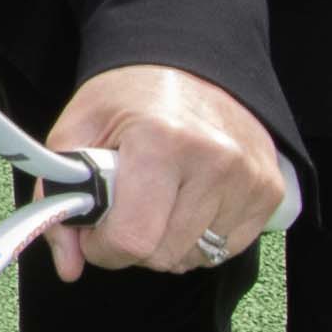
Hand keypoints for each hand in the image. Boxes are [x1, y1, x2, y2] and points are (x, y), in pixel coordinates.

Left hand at [44, 65, 292, 276]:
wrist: (190, 65)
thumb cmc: (130, 99)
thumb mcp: (77, 131)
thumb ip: (60, 198)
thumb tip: (69, 266)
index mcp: (160, 141)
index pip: (132, 237)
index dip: (103, 247)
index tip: (95, 231)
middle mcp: (214, 160)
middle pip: (164, 254)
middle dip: (133, 246)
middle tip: (125, 210)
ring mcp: (248, 177)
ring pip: (196, 257)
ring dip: (168, 244)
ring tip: (158, 203)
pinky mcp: (270, 190)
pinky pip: (227, 249)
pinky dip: (201, 239)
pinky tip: (188, 206)